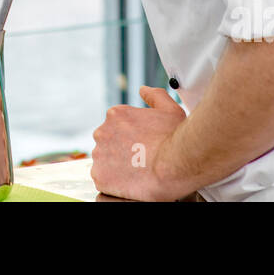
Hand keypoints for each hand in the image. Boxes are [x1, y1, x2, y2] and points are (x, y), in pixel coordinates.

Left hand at [90, 86, 190, 201]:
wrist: (174, 164)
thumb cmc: (174, 138)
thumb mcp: (169, 109)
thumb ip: (154, 97)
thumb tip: (144, 91)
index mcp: (115, 115)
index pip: (116, 127)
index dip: (130, 138)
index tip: (141, 145)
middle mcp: (102, 132)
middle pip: (109, 144)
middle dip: (122, 152)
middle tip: (140, 159)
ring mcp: (99, 155)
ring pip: (105, 163)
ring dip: (118, 167)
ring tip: (138, 172)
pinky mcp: (100, 177)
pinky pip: (104, 180)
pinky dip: (115, 184)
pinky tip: (132, 182)